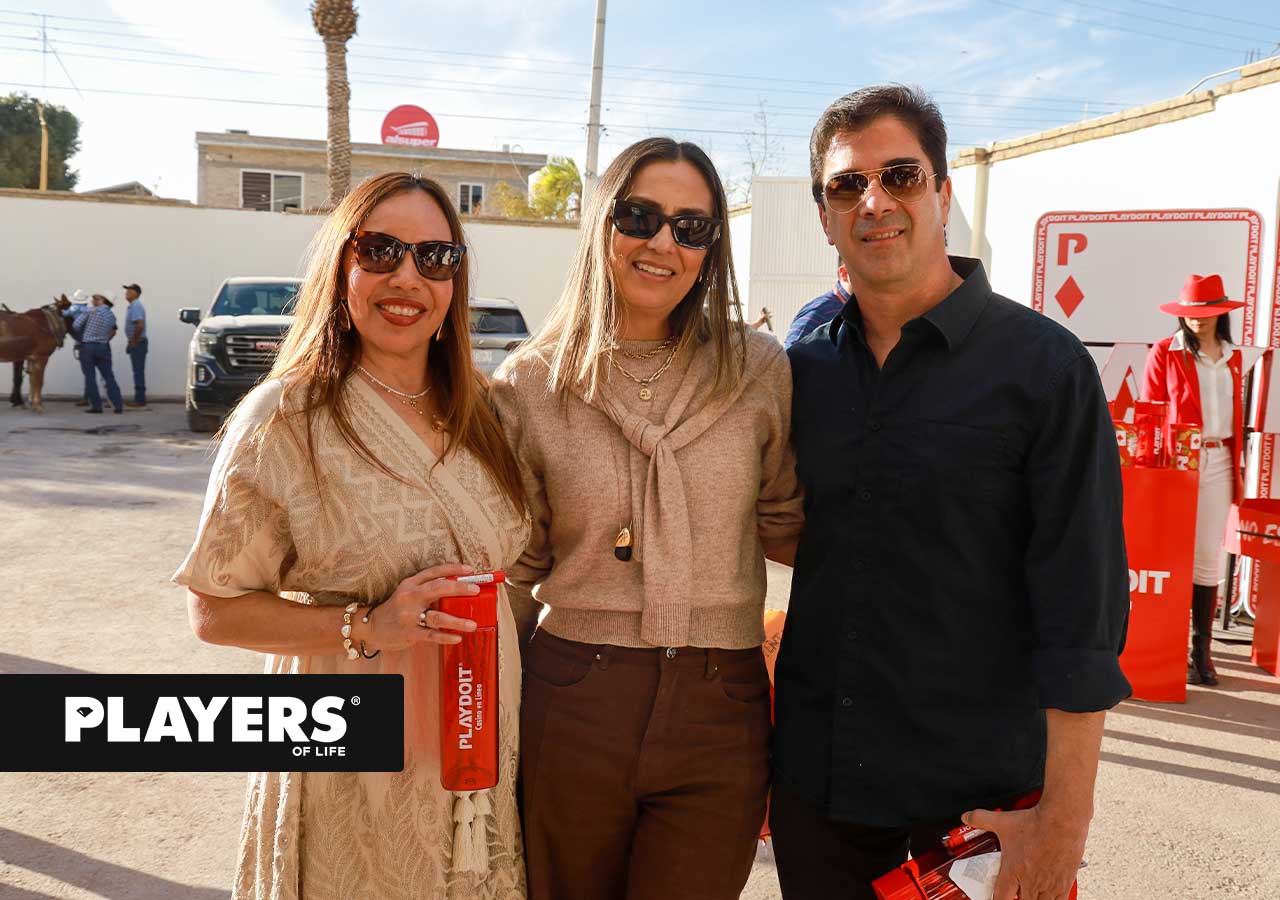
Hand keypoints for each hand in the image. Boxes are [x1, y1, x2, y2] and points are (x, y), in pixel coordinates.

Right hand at [363, 563, 479, 651]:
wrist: (372, 627)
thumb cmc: (396, 609)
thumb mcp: (408, 593)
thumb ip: (427, 589)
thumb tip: (459, 590)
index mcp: (411, 583)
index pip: (434, 572)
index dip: (453, 569)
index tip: (470, 570)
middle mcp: (410, 596)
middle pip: (438, 588)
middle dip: (459, 588)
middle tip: (476, 590)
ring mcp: (409, 615)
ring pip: (438, 616)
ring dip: (457, 620)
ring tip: (472, 624)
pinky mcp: (409, 633)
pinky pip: (432, 635)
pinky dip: (446, 637)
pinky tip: (457, 638)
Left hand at [961, 803, 1087, 899]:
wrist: (1061, 820)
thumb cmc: (1034, 823)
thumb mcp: (1002, 821)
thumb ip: (981, 819)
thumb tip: (966, 817)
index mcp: (1013, 872)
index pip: (1000, 898)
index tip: (997, 897)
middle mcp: (1030, 882)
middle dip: (1018, 899)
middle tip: (1016, 892)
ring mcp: (1049, 885)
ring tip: (1031, 893)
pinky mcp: (1064, 884)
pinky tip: (1049, 895)